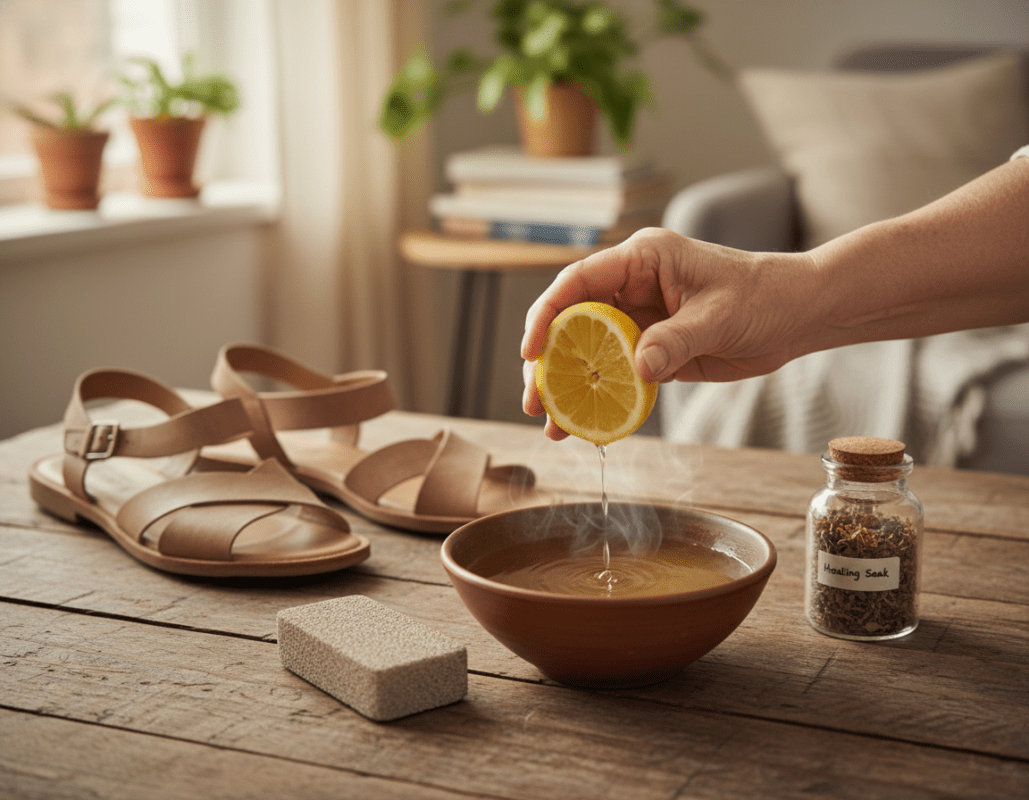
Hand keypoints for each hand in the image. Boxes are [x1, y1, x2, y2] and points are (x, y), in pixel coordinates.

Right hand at [520, 227, 816, 439]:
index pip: (578, 282)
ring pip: (588, 353)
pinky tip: (587, 426)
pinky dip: (601, 400)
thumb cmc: (764, 295)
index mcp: (643, 260)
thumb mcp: (720, 316)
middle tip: (534, 401)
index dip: (547, 314)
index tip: (531, 351)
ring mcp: (640, 319)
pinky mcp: (653, 349)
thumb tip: (637, 369)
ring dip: (569, 388)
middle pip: (571, 321)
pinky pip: (617, 375)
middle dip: (548, 362)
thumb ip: (676, 340)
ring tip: (552, 425)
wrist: (798, 314)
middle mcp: (632, 286)